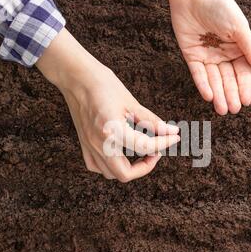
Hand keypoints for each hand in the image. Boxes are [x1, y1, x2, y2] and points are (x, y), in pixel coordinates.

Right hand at [37, 29, 179, 181]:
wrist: (76, 78)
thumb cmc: (103, 84)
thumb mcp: (132, 102)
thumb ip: (152, 122)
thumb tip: (172, 132)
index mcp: (112, 130)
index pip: (145, 147)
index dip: (164, 144)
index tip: (173, 138)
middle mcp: (99, 143)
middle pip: (125, 174)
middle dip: (145, 166)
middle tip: (154, 151)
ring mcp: (89, 146)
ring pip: (111, 174)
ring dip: (129, 168)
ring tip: (139, 151)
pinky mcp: (84, 145)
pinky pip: (97, 167)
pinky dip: (111, 166)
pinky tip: (120, 153)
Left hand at [169, 0, 250, 114]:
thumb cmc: (220, 6)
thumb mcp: (239, 28)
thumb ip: (250, 50)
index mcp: (237, 48)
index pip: (242, 72)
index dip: (244, 87)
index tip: (246, 102)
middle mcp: (223, 54)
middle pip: (228, 79)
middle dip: (230, 95)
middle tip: (233, 110)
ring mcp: (207, 55)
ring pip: (213, 79)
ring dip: (218, 95)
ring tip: (222, 110)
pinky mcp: (191, 55)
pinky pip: (198, 73)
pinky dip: (203, 85)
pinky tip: (209, 96)